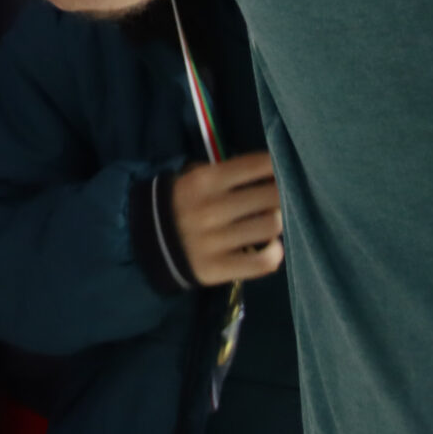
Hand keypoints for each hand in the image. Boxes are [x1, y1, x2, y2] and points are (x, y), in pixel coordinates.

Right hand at [170, 151, 284, 284]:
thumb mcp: (194, 177)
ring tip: (274, 221)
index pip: (256, 165)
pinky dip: (275, 253)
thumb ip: (227, 172)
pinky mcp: (218, 269)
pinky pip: (262, 262)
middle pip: (271, 196)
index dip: (278, 165)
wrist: (148, 241)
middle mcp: (211, 208)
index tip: (283, 170)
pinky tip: (272, 246)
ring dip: (279, 222)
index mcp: (204, 180)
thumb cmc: (181, 202)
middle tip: (284, 197)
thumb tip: (270, 171)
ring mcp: (215, 241)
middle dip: (283, 194)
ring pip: (271, 226)